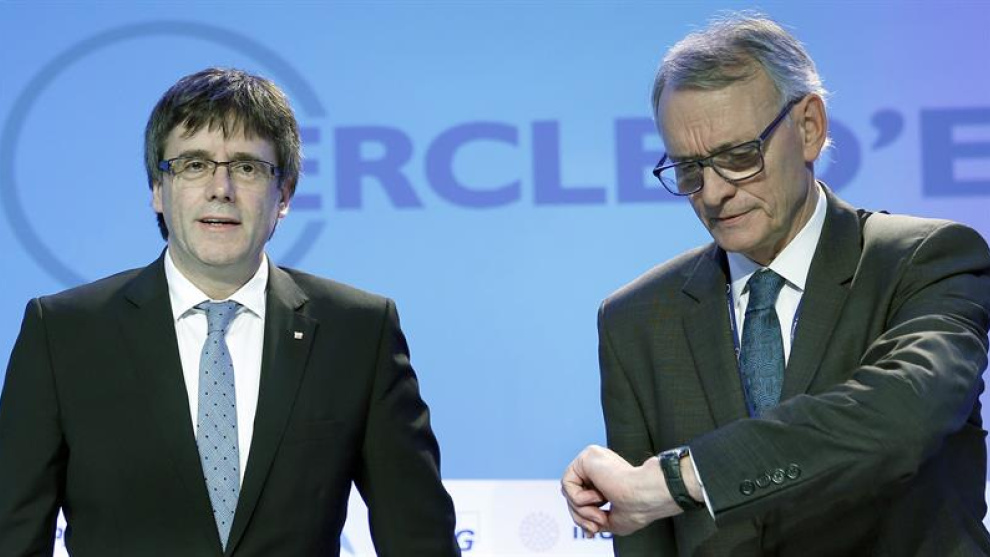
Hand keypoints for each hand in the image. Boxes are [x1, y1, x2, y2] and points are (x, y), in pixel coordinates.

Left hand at [561, 445, 681, 535]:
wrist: (647, 496)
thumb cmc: (638, 507)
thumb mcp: (613, 519)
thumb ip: (596, 518)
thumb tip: (586, 528)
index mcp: (607, 479)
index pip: (582, 497)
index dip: (584, 516)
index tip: (594, 531)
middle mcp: (599, 467)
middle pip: (572, 495)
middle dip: (580, 516)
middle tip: (596, 527)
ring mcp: (593, 460)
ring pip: (568, 490)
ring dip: (581, 510)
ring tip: (601, 514)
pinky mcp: (587, 457)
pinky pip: (567, 482)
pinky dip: (578, 498)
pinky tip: (598, 496)